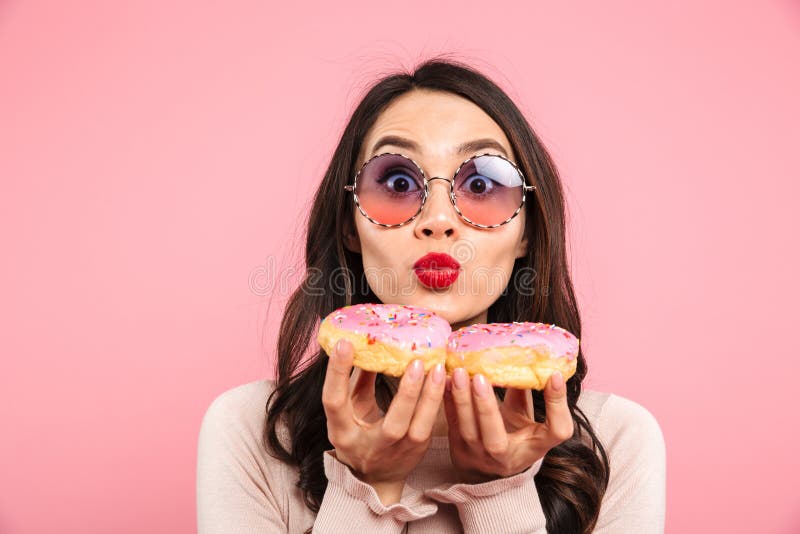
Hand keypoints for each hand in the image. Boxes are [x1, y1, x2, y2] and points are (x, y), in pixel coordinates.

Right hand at [321, 339, 445, 503]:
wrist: (374, 476)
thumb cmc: (358, 432)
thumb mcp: (350, 408)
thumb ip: (358, 378)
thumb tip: (366, 343)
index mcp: (342, 432)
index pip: (334, 401)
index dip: (337, 372)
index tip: (345, 344)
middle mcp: (369, 447)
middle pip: (392, 425)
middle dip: (406, 393)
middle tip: (415, 362)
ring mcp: (396, 452)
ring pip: (418, 428)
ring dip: (430, 397)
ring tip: (437, 369)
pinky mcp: (416, 450)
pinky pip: (430, 425)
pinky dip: (437, 402)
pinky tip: (443, 380)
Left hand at [443, 367, 573, 483]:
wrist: (489, 469)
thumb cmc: (515, 434)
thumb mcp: (527, 417)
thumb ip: (524, 391)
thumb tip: (524, 354)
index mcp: (536, 446)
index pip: (558, 430)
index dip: (558, 404)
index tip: (555, 376)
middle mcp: (508, 456)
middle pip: (496, 440)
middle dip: (486, 408)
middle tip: (480, 377)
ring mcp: (480, 457)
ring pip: (468, 431)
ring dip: (462, 401)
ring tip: (459, 374)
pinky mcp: (458, 450)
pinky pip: (451, 424)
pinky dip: (447, 401)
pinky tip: (444, 381)